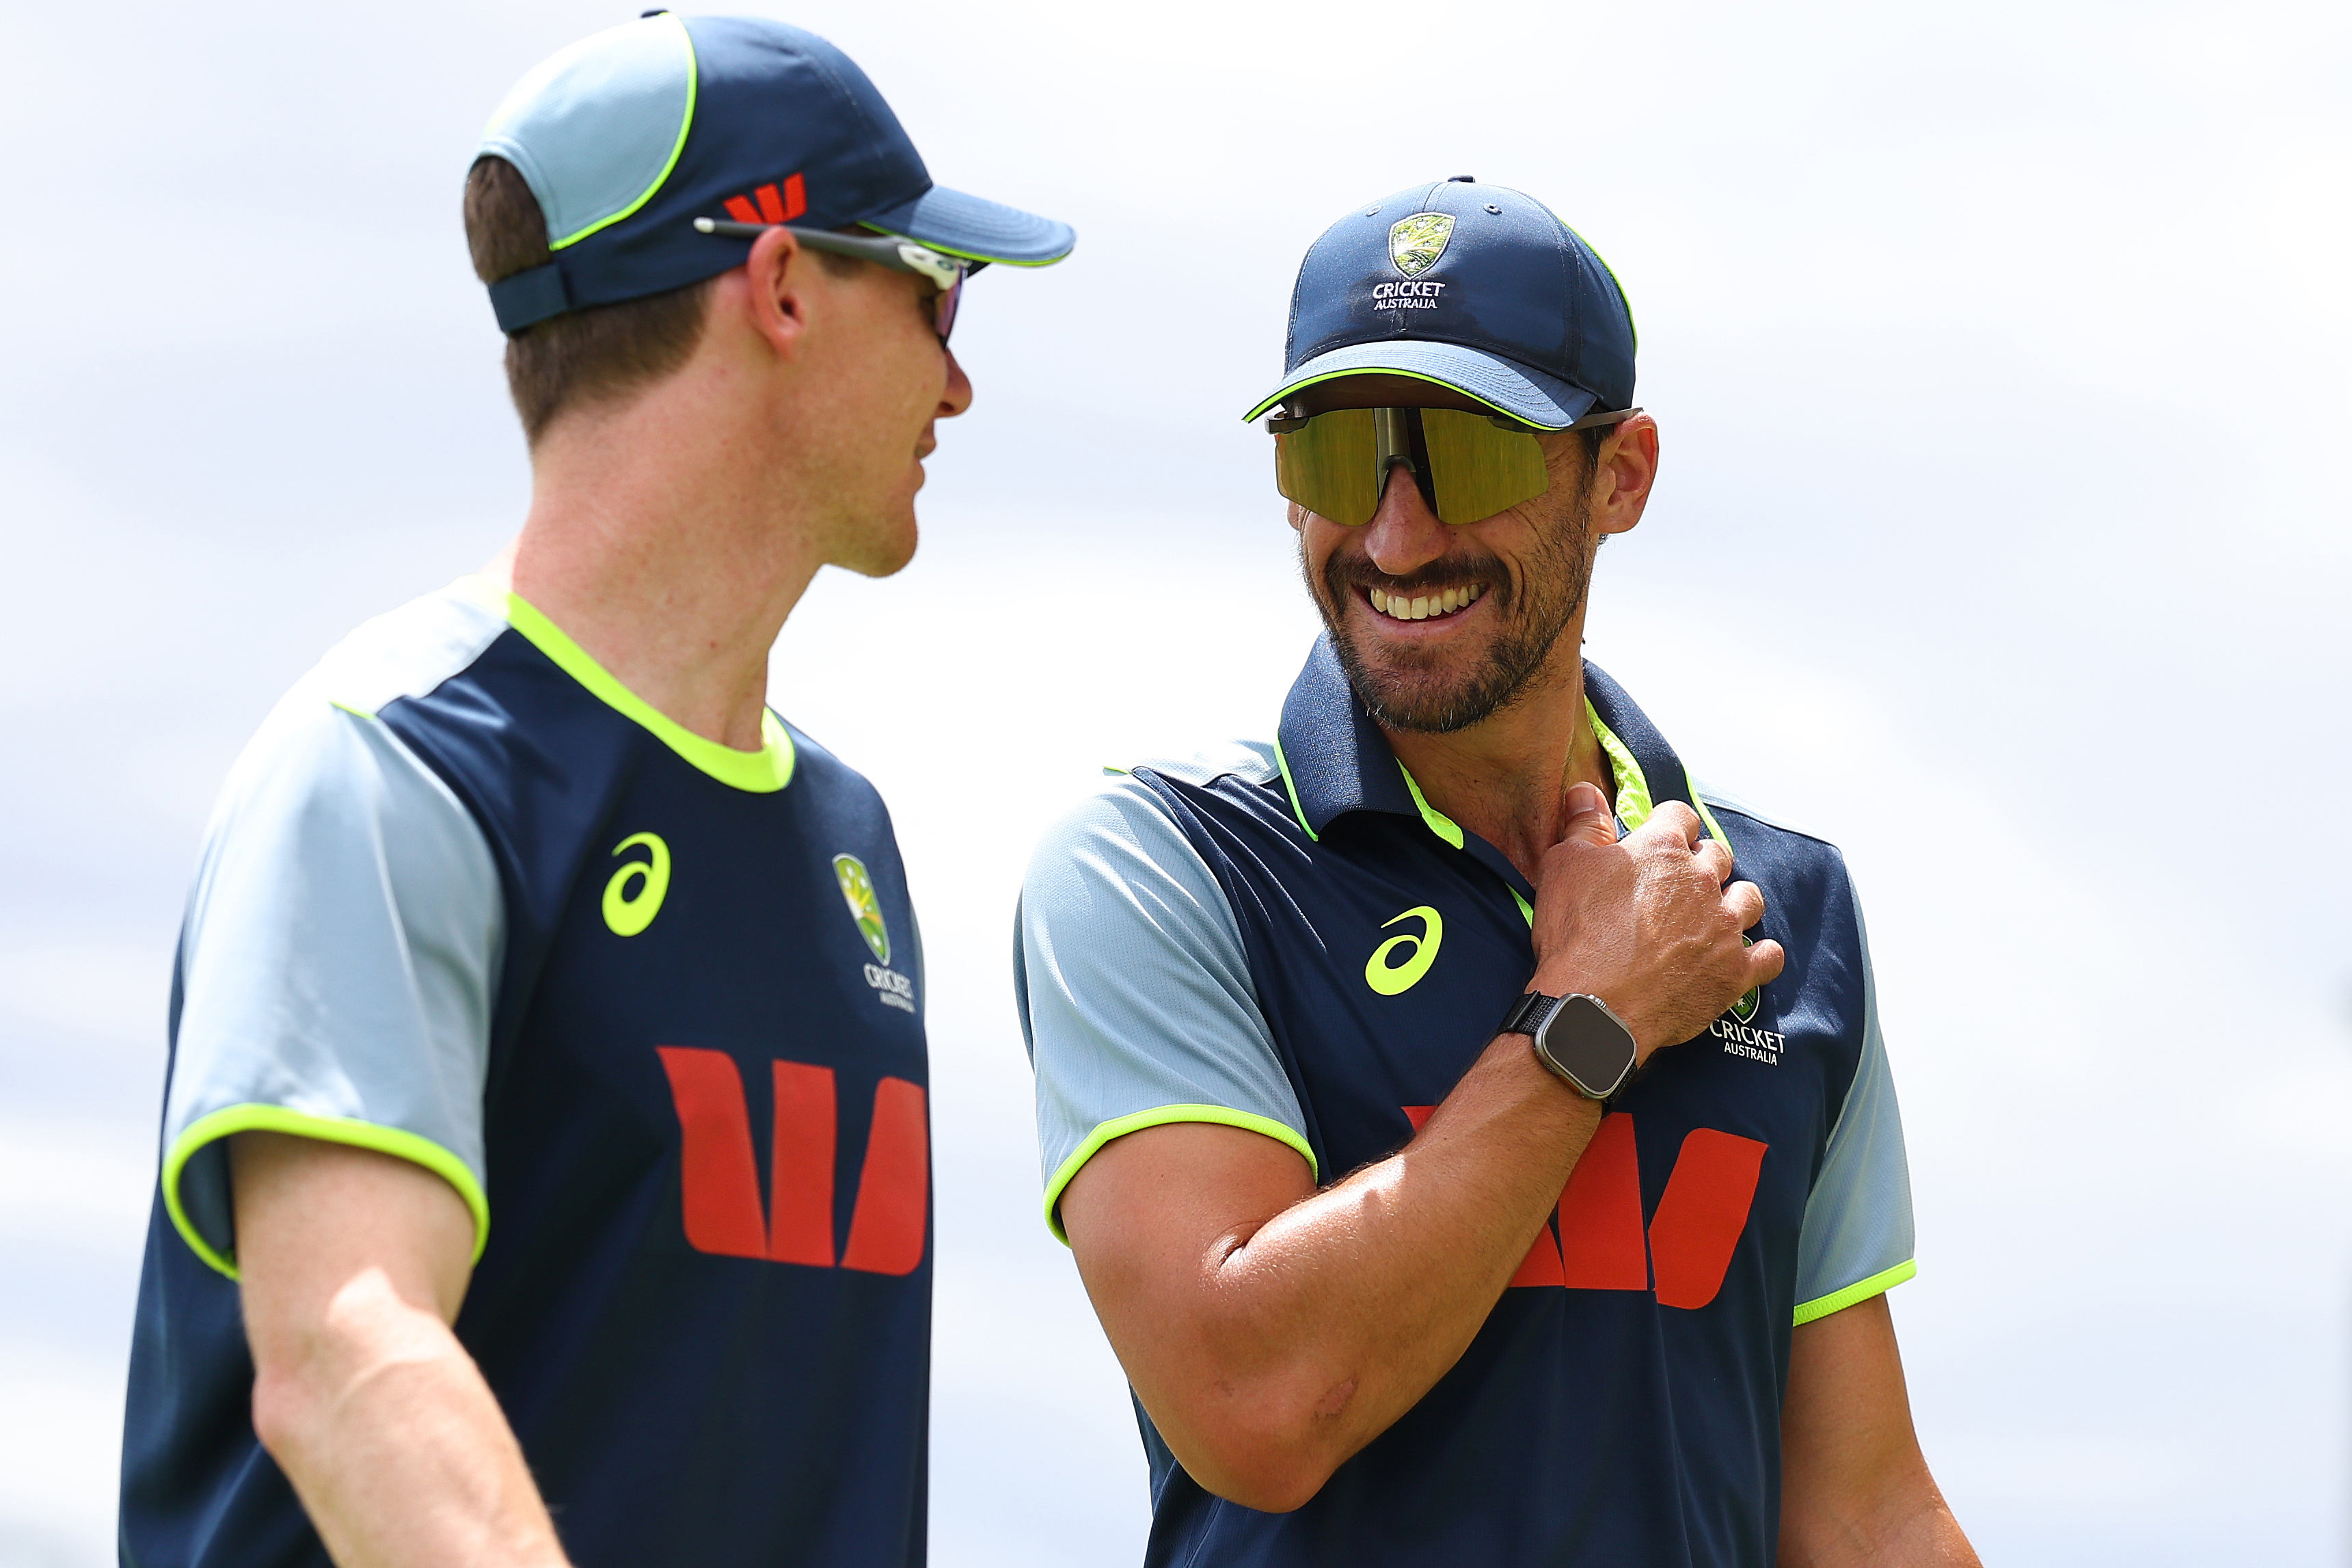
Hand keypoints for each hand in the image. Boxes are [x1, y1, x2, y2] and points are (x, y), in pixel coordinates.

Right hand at [1527, 784, 1782, 1058]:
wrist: (1593, 1007)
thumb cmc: (1574, 935)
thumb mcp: (1563, 867)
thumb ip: (1582, 825)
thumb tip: (1585, 789)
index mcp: (1662, 849)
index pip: (1681, 815)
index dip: (1670, 825)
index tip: (1661, 839)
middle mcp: (1701, 881)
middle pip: (1718, 856)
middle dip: (1702, 864)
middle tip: (1679, 885)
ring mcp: (1723, 927)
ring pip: (1749, 899)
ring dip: (1734, 903)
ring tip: (1714, 916)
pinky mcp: (1735, 972)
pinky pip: (1769, 956)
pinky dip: (1760, 954)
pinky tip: (1745, 956)